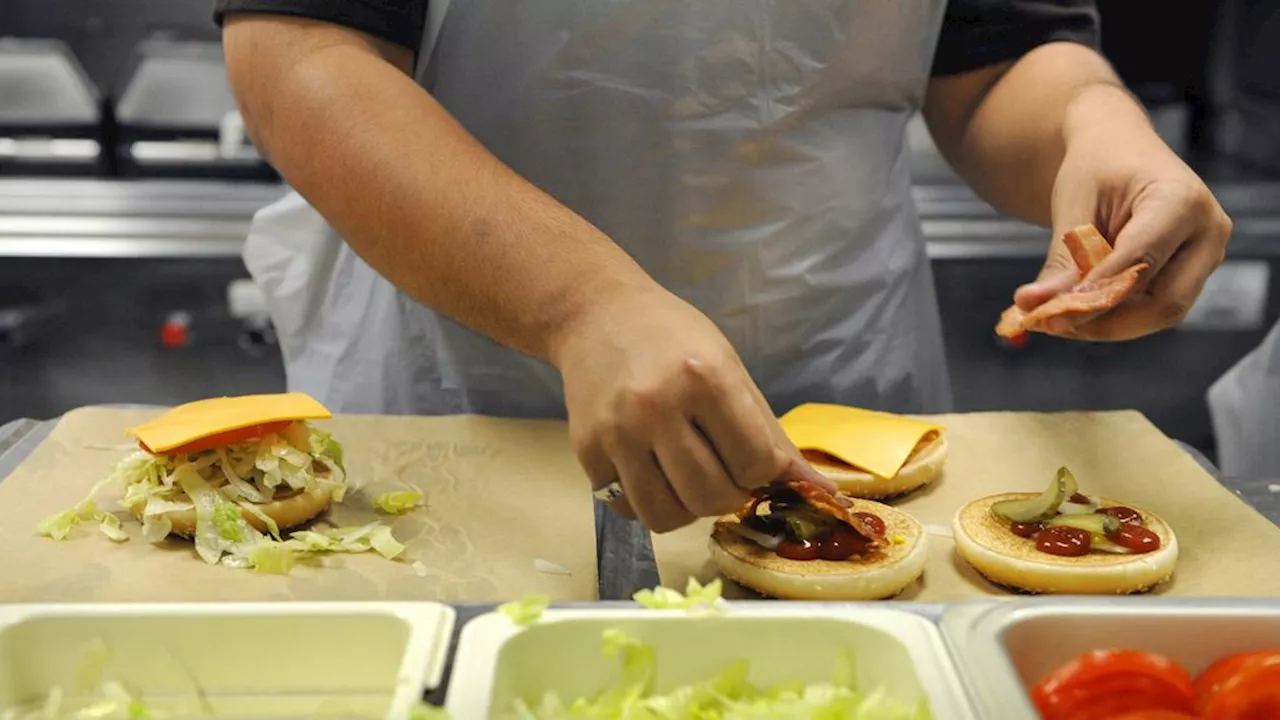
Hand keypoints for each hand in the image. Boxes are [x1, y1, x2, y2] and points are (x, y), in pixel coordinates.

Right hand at [551, 285, 833, 532]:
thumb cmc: (672, 337)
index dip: (761, 472)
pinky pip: (626, 509)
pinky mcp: (585, 450)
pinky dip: (647, 502)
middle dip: (728, 496)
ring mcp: (616, 432)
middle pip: (711, 497)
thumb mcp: (729, 368)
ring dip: (686, 509)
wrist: (595, 313)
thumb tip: (820, 491)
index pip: (755, 464)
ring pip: (665, 516)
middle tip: (722, 472)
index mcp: (705, 379)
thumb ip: (770, 434)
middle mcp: (657, 407)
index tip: (750, 456)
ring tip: (686, 479)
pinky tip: (651, 472)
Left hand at [1015, 89, 1232, 339]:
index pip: (1141, 262)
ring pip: (1159, 313)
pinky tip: (1074, 311)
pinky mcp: (1191, 273)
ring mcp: (1206, 255)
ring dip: (1105, 324)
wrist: (1119, 149)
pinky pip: (1154, 307)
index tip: (1050, 315)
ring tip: (1054, 317)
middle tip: (1050, 324)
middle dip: (1104, 322)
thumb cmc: (1096, 168)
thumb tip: (1033, 306)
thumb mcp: (1073, 206)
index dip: (1096, 295)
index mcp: (1182, 200)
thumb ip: (1062, 259)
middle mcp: (1207, 232)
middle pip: (1164, 303)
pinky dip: (1113, 316)